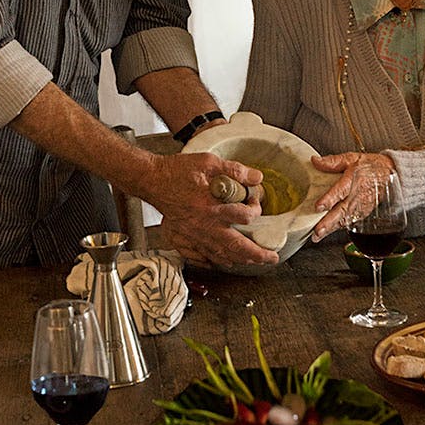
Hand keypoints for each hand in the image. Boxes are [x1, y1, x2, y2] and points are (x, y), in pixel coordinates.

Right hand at [145, 152, 279, 267]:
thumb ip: (234, 170)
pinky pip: (204, 256)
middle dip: (256, 255)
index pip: (244, 217)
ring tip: (255, 261)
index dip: (255, 209)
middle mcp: (205, 226)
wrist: (152, 180)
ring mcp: (194, 235)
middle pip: (236, 246)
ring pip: (221, 254)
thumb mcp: (208, 163)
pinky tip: (226, 260)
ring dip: (240, 260)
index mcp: (212, 207)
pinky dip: (218, 261)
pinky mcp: (186, 237)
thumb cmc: (178, 171)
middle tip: (271, 258)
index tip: (256, 201)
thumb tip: (256, 176)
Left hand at [310, 152, 395, 242]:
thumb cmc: (369, 167)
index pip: (340, 191)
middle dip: (328, 222)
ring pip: (344, 220)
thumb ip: (332, 161)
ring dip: (331, 228)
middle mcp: (357, 196)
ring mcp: (360, 206)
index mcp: (353, 180)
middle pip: (341, 211)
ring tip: (318, 236)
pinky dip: (338, 228)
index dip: (329, 199)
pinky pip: (349, 221)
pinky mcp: (362, 213)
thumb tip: (315, 161)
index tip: (319, 206)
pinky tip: (328, 232)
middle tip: (317, 230)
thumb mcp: (351, 158)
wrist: (389, 174)